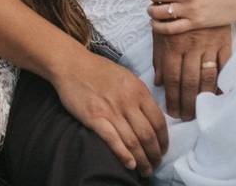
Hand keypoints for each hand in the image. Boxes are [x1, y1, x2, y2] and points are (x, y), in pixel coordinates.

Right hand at [53, 49, 168, 177]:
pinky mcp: (94, 118)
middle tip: (156, 164)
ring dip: (142, 160)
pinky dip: (124, 155)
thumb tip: (151, 116)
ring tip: (145, 170)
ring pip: (133, 141)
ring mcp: (111, 111)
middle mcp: (128, 101)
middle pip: (148, 135)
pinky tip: (130, 164)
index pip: (158, 121)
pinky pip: (113, 140)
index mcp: (138, 90)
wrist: (72, 65)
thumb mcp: (126, 76)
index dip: (164, 140)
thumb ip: (140, 94)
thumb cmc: (99, 70)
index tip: (163, 150)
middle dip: (155, 154)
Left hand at [152, 27, 230, 119]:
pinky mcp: (223, 42)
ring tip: (199, 112)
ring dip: (202, 98)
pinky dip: (223, 82)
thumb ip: (159, 56)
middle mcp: (191, 46)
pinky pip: (224, 66)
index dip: (172, 97)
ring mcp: (209, 45)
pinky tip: (219, 96)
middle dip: (186, 103)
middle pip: (189, 81)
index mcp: (173, 44)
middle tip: (185, 118)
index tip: (171, 112)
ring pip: (206, 77)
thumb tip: (158, 82)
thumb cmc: (176, 13)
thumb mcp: (162, 31)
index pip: (172, 77)